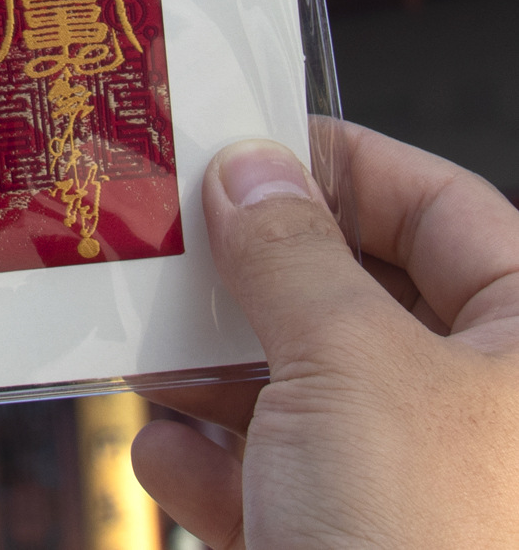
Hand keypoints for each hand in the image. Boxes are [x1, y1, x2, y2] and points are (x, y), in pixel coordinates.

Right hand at [133, 124, 518, 547]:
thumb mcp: (347, 367)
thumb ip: (290, 250)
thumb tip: (250, 169)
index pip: (441, 207)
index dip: (339, 163)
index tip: (245, 142)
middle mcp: (490, 416)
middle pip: (360, 298)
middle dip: (256, 278)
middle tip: (173, 244)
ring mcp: (427, 492)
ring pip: (311, 391)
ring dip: (220, 371)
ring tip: (151, 351)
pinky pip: (288, 482)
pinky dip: (221, 462)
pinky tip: (169, 456)